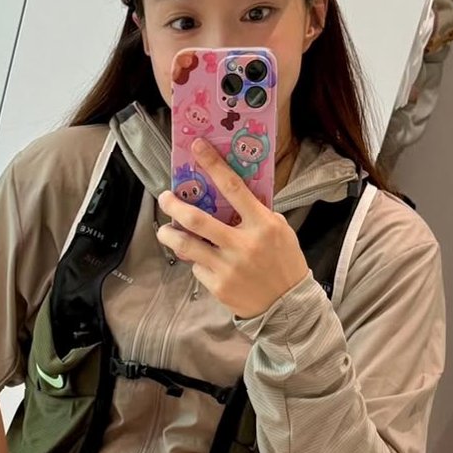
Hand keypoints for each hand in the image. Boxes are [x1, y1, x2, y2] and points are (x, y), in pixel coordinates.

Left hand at [157, 137, 308, 318]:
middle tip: (165, 198)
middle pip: (197, 219)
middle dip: (174, 205)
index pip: (234, 187)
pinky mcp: (218, 286)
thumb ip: (255, 214)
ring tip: (165, 229)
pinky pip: (197, 268)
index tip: (196, 147)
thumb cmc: (283, 261)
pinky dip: (197, 262)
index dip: (213, 164)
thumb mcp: (279, 230)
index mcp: (262, 225)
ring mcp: (228, 267)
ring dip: (169, 234)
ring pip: (186, 246)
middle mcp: (243, 245)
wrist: (287, 305)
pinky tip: (203, 261)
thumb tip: (227, 195)